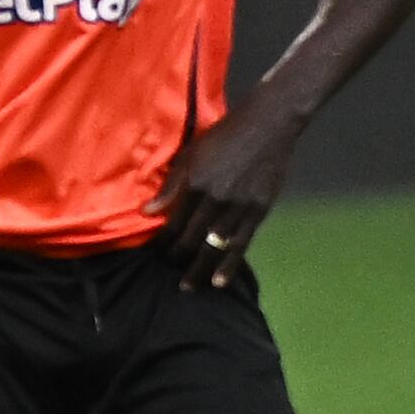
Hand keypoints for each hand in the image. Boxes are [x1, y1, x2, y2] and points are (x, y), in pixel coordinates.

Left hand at [143, 98, 305, 288]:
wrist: (267, 126)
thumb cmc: (224, 136)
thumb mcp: (191, 153)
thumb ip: (171, 184)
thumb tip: (147, 212)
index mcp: (195, 184)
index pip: (172, 224)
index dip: (162, 243)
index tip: (155, 255)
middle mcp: (214, 200)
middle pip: (190, 240)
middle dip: (176, 259)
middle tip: (167, 272)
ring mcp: (238, 208)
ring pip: (214, 248)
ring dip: (199, 269)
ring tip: (188, 286)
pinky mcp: (258, 212)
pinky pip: (240, 245)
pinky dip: (228, 266)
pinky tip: (218, 281)